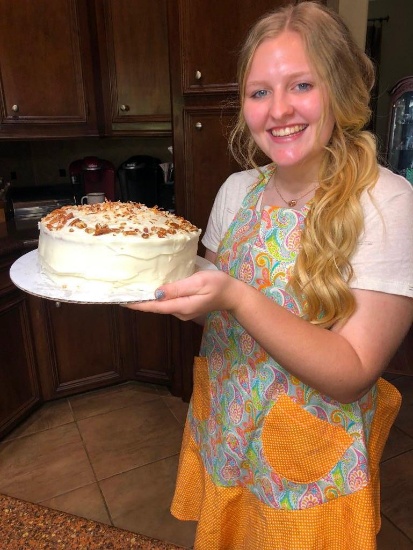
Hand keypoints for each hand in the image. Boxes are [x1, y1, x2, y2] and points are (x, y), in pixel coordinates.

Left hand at [124, 270, 240, 319]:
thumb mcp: (198, 282)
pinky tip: (152, 288)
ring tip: (134, 288)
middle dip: (140, 300)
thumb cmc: (218, 285)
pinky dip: (158, 297)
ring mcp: (183, 311)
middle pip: (156, 307)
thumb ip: (177, 288)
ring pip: (161, 305)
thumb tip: (157, 293)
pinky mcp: (186, 307)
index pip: (154, 306)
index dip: (137, 304)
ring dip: (148, 298)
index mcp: (181, 306)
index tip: (121, 300)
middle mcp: (180, 312)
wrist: (233, 294)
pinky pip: (168, 303)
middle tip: (123, 291)